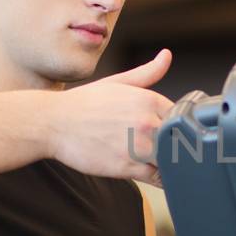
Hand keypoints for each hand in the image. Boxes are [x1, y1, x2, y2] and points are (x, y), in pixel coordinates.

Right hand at [47, 50, 173, 184]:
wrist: (52, 123)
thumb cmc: (82, 104)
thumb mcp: (117, 82)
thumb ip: (147, 72)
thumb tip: (166, 56)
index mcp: (149, 99)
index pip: (182, 116)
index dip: (180, 126)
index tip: (173, 132)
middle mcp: (147, 121)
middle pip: (181, 140)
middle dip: (178, 146)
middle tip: (171, 150)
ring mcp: (139, 146)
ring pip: (172, 160)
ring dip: (172, 163)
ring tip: (164, 162)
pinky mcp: (127, 167)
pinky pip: (158, 178)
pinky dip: (162, 179)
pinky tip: (156, 174)